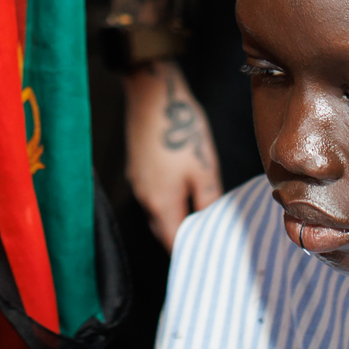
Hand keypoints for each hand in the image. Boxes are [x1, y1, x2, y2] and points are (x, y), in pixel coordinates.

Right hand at [124, 60, 222, 249]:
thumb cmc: (182, 132)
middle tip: (206, 237)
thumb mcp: (204, 169)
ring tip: (199, 215)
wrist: (153, 96)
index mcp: (160, 204)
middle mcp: (144, 198)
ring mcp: (138, 181)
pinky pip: (152, 195)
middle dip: (182, 236)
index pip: (173, 241)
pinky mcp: (137, 167)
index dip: (190, 249)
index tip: (207, 253)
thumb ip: (207, 201)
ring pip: (157, 211)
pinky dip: (167, 201)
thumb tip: (211, 224)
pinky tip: (184, 190)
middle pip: (162, 229)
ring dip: (174, 217)